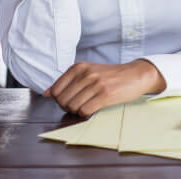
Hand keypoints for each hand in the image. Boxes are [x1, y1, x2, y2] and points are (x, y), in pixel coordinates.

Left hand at [45, 59, 166, 116]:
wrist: (135, 75)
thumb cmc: (110, 75)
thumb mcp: (87, 72)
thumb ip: (67, 81)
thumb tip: (46, 94)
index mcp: (79, 67)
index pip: (55, 90)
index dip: (59, 99)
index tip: (70, 99)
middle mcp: (86, 73)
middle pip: (62, 100)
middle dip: (67, 107)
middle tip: (78, 104)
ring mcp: (96, 84)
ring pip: (72, 107)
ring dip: (77, 111)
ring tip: (87, 105)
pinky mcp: (105, 95)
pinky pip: (84, 111)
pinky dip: (85, 113)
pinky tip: (93, 108)